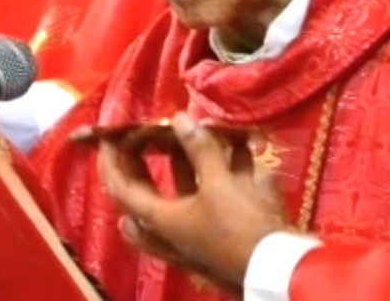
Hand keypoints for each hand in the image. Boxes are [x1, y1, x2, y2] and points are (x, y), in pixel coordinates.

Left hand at [98, 112, 288, 292]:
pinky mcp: (221, 236)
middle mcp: (172, 231)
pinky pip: (211, 200)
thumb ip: (200, 149)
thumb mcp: (220, 184)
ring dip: (182, 168)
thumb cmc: (242, 226)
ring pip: (178, 199)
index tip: (107, 137)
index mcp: (162, 220)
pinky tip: (238, 151)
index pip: (121, 189)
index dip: (111, 161)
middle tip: (138, 139)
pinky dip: (218, 176)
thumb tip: (180, 119)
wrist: (281, 270)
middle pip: (145, 194)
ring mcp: (195, 237)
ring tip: (183, 140)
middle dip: (141, 164)